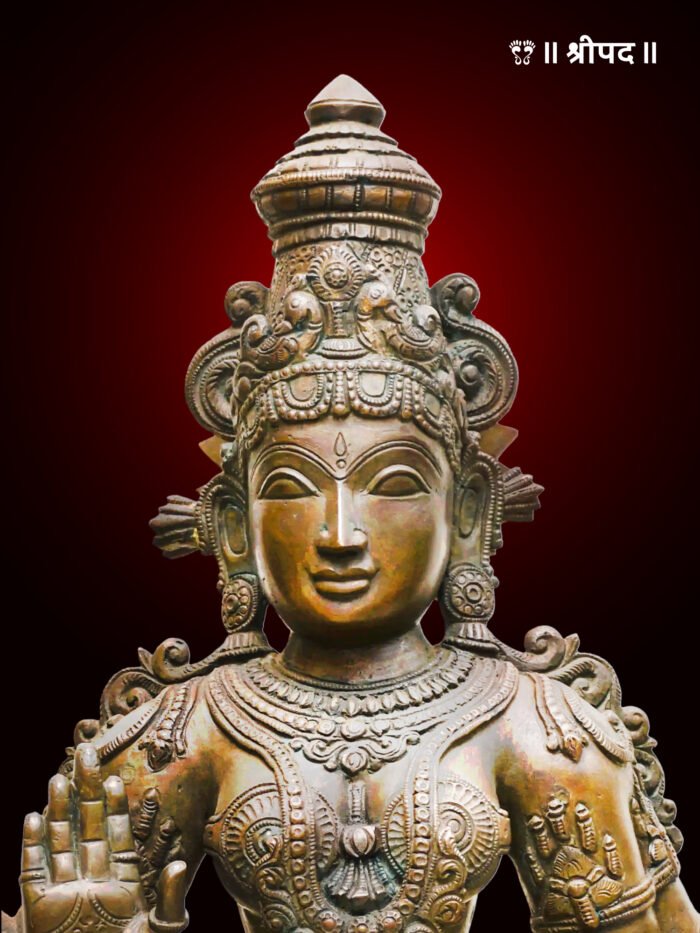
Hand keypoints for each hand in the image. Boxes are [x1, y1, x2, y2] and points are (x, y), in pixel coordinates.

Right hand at [17, 743, 188, 932]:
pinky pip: (33, 870)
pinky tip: (33, 818)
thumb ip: (169, 900)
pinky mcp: (40, 908)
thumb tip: (182, 867)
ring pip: (60, 840)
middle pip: (88, 826)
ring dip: (58, 809)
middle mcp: (92, 879)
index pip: (118, 833)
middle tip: (86, 754)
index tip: (116, 778)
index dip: (116, 806)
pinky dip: (32, 845)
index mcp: (122, 880)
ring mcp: (65, 891)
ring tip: (58, 777)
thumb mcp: (159, 931)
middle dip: (86, 791)